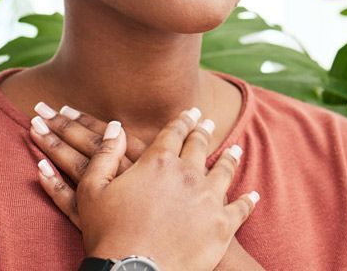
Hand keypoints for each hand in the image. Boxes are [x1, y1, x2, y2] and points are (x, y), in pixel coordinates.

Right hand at [30, 105, 259, 270]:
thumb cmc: (109, 234)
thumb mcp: (94, 189)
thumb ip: (105, 154)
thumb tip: (115, 127)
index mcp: (158, 161)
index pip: (175, 132)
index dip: (183, 120)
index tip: (191, 112)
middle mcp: (187, 173)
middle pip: (199, 146)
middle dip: (203, 132)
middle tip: (207, 124)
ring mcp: (208, 198)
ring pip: (224, 171)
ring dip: (229, 159)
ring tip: (235, 151)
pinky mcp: (222, 225)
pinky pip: (241, 208)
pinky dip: (248, 200)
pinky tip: (253, 195)